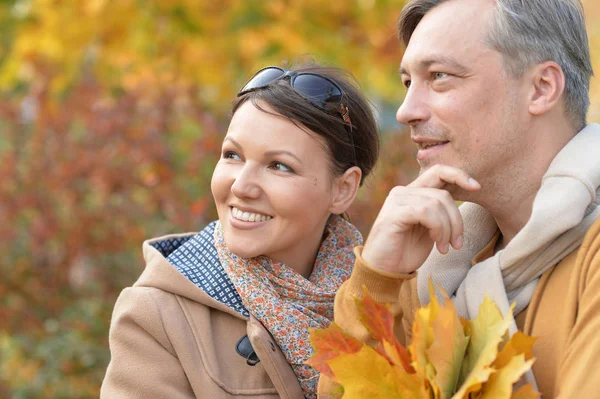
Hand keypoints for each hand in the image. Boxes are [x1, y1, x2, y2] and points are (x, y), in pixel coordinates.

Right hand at [361, 165, 480, 273]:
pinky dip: (438, 229)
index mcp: (412, 193)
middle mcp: (402, 192)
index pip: (438, 171)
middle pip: (443, 194)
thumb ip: (440, 212)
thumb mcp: (429, 228)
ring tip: (444, 247)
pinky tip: (437, 244)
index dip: (459, 175)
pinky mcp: (393, 213)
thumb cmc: (406, 251)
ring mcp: (396, 201)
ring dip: (448, 229)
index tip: (477, 187)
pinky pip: (426, 212)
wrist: (384, 271)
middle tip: (457, 243)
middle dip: (457, 220)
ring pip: (437, 203)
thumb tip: (464, 198)